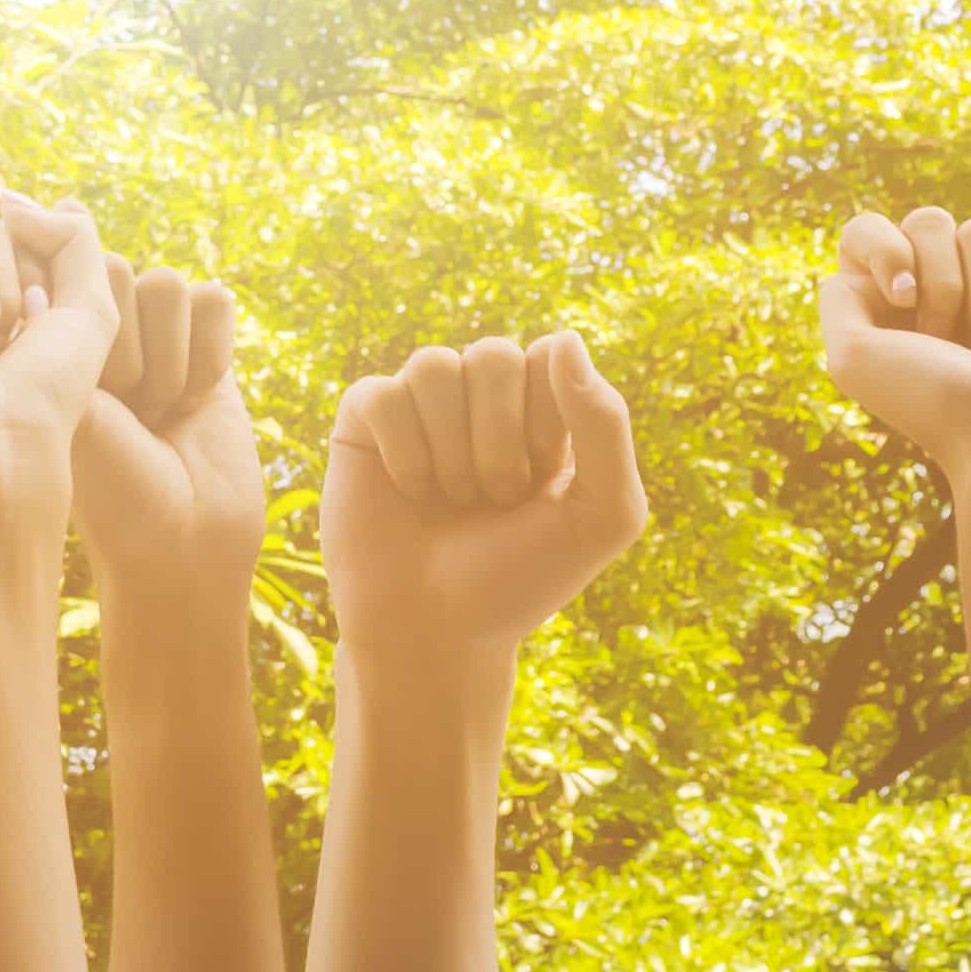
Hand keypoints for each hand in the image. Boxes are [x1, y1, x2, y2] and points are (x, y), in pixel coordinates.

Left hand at [74, 257, 260, 607]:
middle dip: (124, 353)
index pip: (66, 270)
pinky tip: (194, 406)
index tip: (80, 391)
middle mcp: (104, 323)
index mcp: (53, 332)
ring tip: (157, 416)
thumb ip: (51, 297)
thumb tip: (15, 199)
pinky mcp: (210, 344)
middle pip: (117, 271)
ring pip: (168, 285)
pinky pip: (214, 301)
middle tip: (124, 415)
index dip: (77, 325)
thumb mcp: (66, 389)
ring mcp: (159, 332)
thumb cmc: (107, 484)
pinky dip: (207, 359)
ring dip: (166, 362)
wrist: (178, 539)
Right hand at [321, 332, 646, 653]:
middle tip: (496, 499)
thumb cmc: (520, 578)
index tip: (543, 481)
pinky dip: (403, 453)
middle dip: (499, 439)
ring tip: (452, 498)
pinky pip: (382, 394)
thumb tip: (565, 338)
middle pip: (494, 353)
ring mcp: (421, 404)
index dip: (547, 420)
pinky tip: (409, 492)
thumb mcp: (600, 515)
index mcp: (542, 408)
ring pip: (434, 365)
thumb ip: (605, 424)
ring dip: (450, 450)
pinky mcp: (365, 420)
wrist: (436, 634)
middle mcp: (481, 397)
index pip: (551, 354)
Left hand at [821, 207, 970, 487]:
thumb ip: (838, 300)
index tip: (901, 300)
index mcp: (878, 303)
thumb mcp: (851, 358)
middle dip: (940, 280)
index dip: (886, 249)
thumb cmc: (932, 402)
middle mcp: (929, 293)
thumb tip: (855, 268)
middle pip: (930, 220)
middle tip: (943, 337)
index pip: (866, 230)